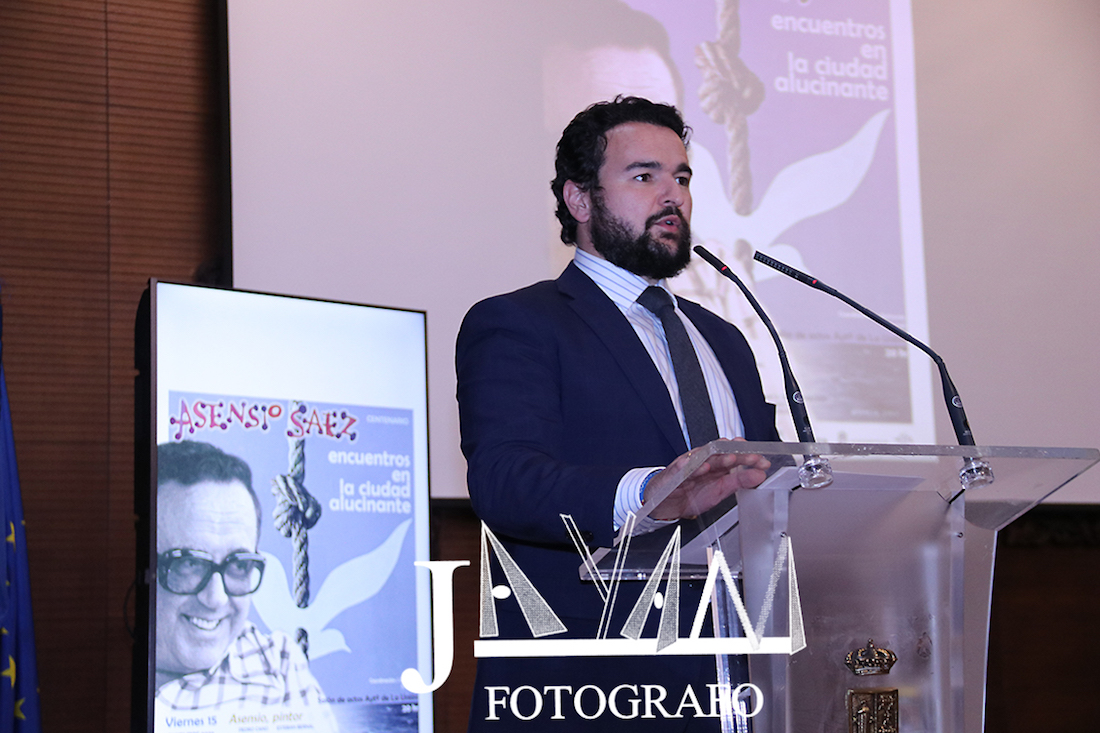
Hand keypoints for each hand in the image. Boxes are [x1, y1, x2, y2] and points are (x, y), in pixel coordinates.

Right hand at [644, 439, 769, 520]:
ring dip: (717, 458)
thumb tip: (760, 474)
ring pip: (703, 458)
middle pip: (721, 454)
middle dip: (737, 455)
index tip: (763, 461)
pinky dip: (691, 467)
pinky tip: (700, 466)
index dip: (748, 458)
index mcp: (716, 465)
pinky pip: (682, 470)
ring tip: (730, 459)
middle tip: (752, 457)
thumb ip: (739, 481)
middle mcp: (703, 461)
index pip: (734, 456)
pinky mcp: (674, 474)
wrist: (665, 503)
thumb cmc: (691, 493)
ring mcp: (688, 466)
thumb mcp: (720, 490)